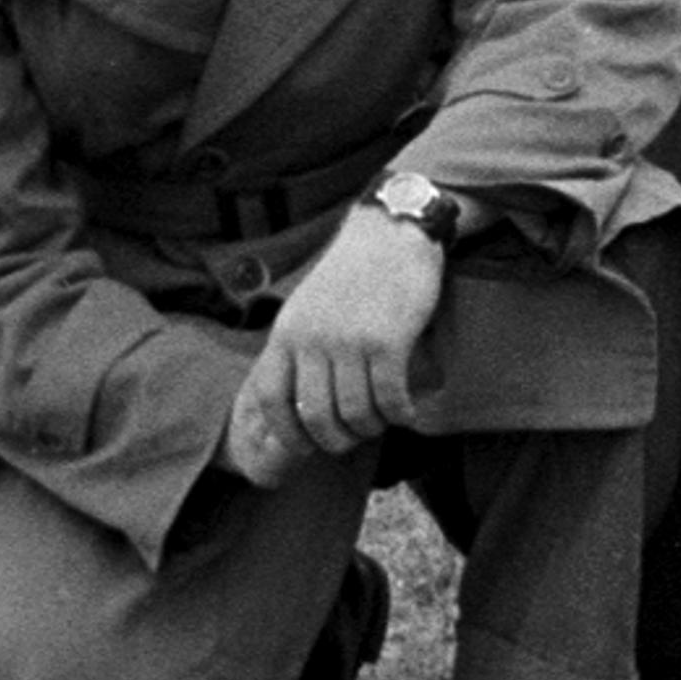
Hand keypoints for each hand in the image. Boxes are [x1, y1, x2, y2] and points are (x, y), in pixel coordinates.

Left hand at [232, 203, 445, 468]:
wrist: (392, 233)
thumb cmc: (353, 272)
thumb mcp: (306, 306)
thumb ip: (297, 347)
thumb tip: (296, 400)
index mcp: (287, 333)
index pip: (272, 398)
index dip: (287, 432)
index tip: (305, 447)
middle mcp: (313, 340)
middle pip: (316, 414)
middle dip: (335, 439)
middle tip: (352, 440)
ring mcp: (350, 341)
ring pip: (355, 411)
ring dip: (371, 428)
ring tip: (382, 423)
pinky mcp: (389, 340)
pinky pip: (390, 396)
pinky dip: (400, 413)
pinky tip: (408, 413)